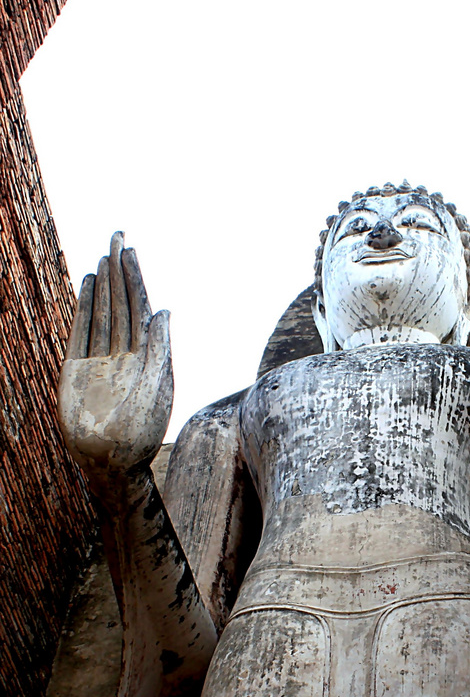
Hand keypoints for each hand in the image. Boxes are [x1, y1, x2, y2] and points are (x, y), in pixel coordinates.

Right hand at [58, 232, 171, 490]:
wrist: (110, 460)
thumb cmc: (140, 430)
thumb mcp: (155, 386)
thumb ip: (158, 349)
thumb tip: (164, 311)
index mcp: (148, 357)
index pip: (141, 309)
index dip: (136, 280)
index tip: (133, 252)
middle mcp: (125, 354)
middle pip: (122, 304)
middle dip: (121, 272)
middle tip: (119, 236)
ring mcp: (100, 359)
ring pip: (103, 313)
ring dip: (104, 284)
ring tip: (105, 256)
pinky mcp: (78, 368)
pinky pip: (82, 330)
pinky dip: (85, 307)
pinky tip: (89, 285)